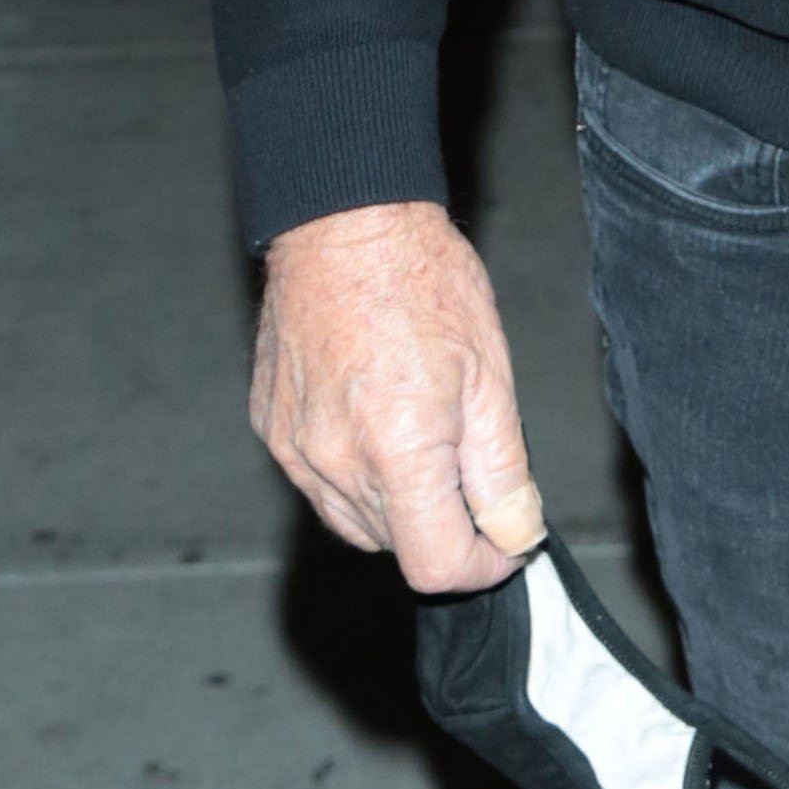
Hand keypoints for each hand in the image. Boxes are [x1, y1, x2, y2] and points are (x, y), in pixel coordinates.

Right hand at [250, 198, 545, 594]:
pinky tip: (379, 417)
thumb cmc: (423, 281)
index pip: (435, 566)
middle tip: (472, 461)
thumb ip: (502, 468)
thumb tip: (516, 532)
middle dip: (444, 524)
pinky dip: (354, 473)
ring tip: (426, 432)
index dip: (483, 564)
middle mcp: (335, 464)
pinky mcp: (272, 430)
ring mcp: (294, 450)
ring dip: (398, 505)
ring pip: (354, 522)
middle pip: (396, 545)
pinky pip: (318, 482)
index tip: (506, 536)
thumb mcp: (491, 373)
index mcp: (398, 453)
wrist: (344, 222)